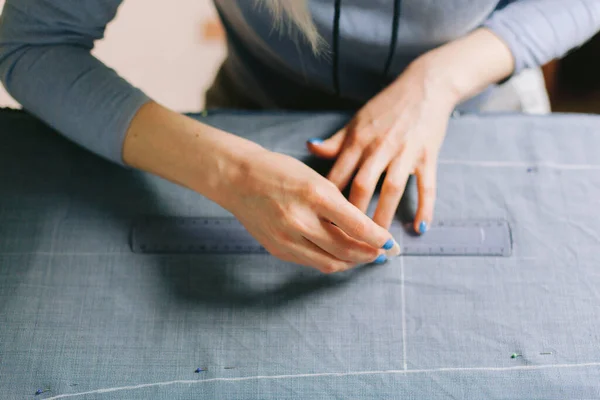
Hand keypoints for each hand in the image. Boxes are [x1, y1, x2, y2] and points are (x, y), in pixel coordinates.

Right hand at [222, 149, 400, 272]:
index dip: (379, 238)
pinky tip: (339, 255)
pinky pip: (311, 263)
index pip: (357, 226)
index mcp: (315, 195)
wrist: (237, 178)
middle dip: (369, 255)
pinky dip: (330, 261)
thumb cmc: (279, 171)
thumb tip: (364, 230)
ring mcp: (286, 238)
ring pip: (330, 263)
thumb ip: (338, 205)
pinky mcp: (277, 250)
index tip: (392, 243)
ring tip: (364, 257)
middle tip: (382, 253)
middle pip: (347, 250)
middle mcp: (300, 220)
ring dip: (352, 263)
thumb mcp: (315, 179)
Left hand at [308, 62, 456, 231]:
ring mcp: (405, 152)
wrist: (425, 86)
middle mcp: (379, 147)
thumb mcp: (357, 120)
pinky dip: (425, 207)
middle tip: (348, 243)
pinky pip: (426, 186)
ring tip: (379, 244)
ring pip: (392, 189)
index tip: (322, 224)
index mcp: (358, 140)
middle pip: (363, 186)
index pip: (339, 175)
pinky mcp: (427, 155)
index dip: (329, 201)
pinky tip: (420, 228)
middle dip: (354, 216)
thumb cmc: (387, 106)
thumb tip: (310, 148)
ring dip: (385, 216)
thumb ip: (336, 141)